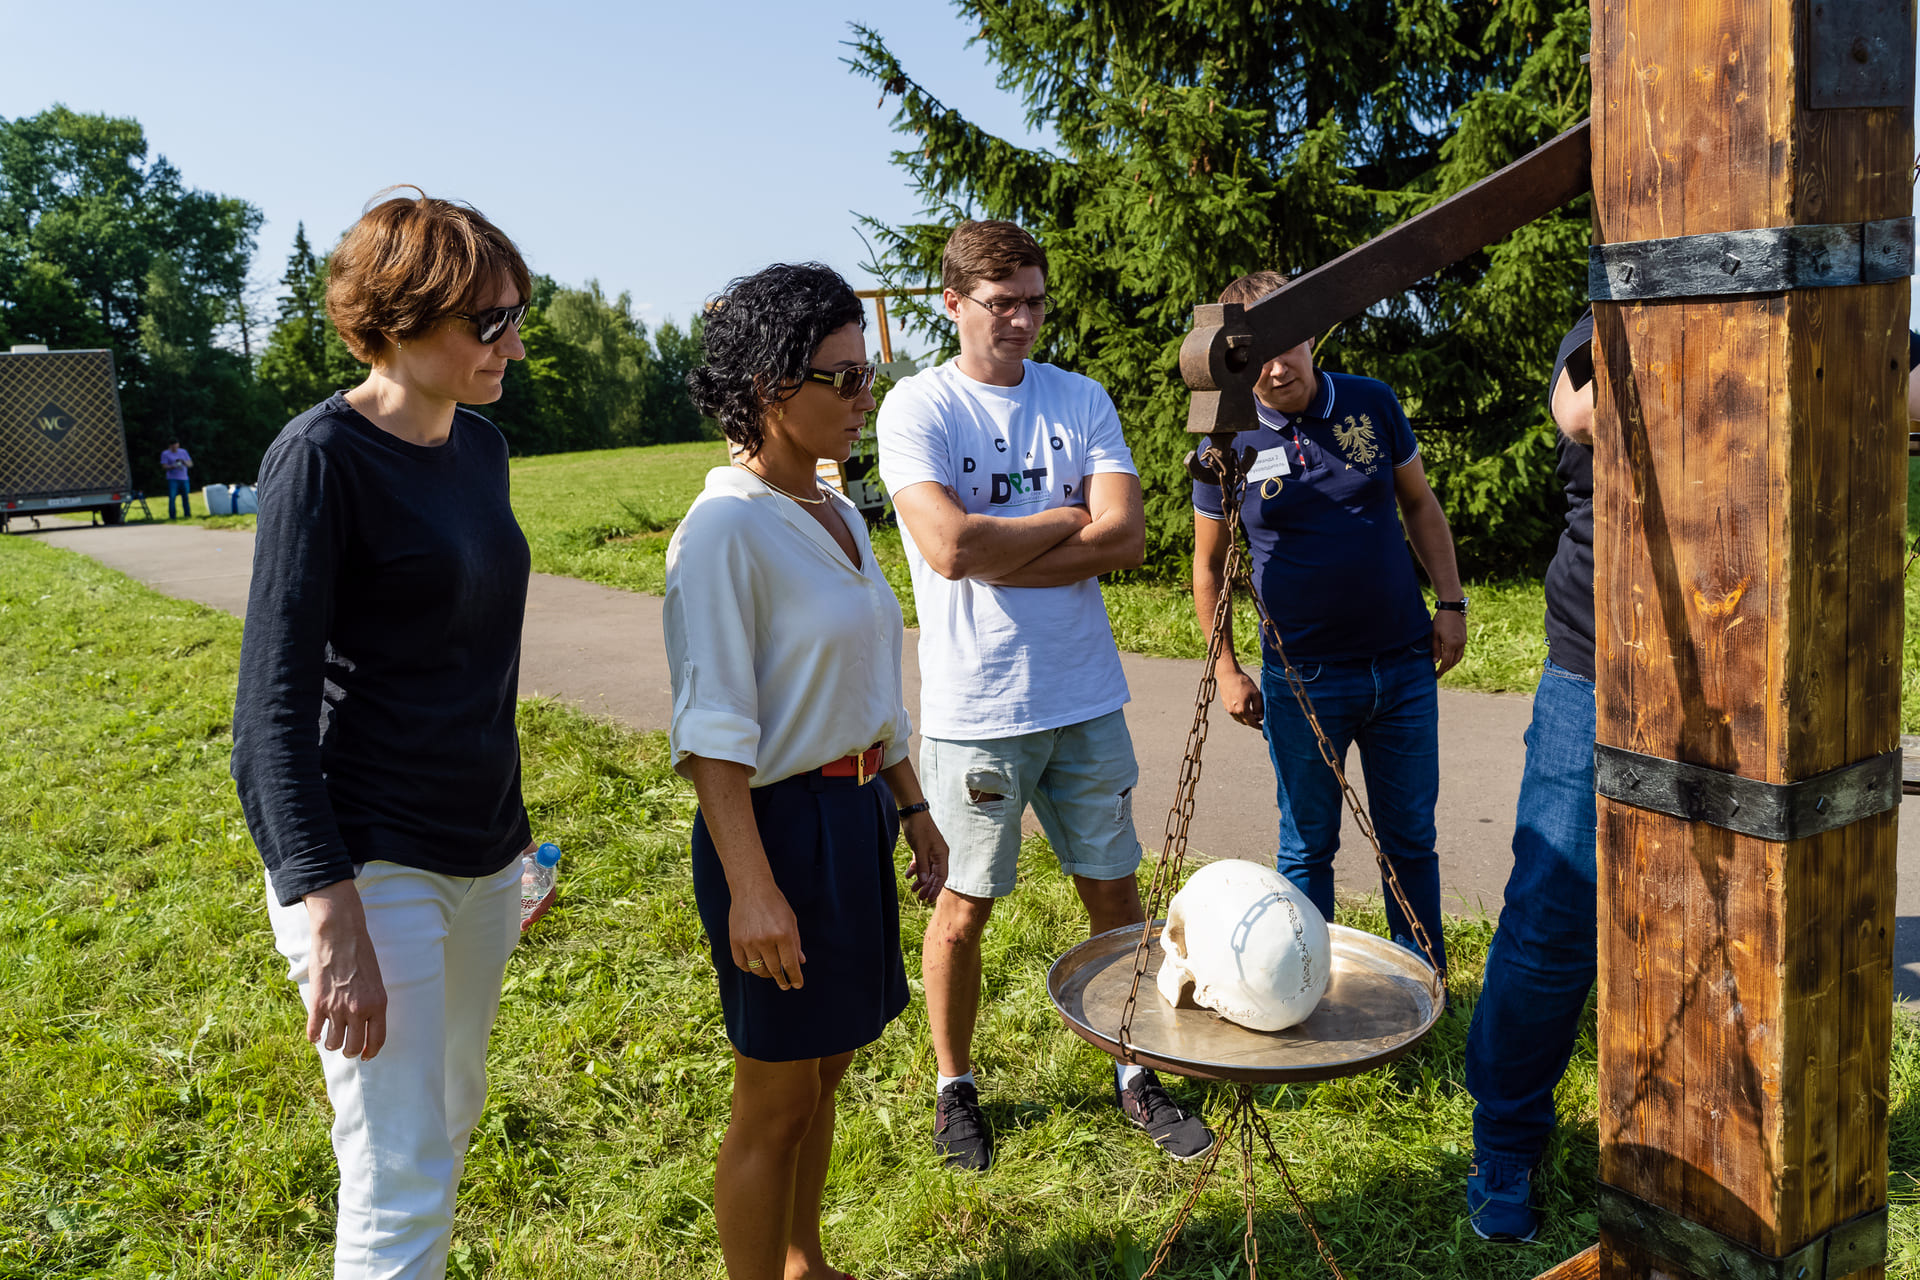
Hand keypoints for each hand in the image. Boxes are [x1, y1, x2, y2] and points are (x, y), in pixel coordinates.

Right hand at [302, 881, 387, 1059]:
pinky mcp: (318, 1004)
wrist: (341, 936)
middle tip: (346, 1048)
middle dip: (350, 1051)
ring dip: (332, 1044)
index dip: (370, 1052)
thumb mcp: (376, 981)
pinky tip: (316, 1033)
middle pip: (353, 1046)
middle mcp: (359, 1010)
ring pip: (333, 1043)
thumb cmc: (361, 955)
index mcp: (378, 1004)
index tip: (365, 1055)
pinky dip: (314, 1036)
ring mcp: (337, 1009)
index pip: (377, 1040)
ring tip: (331, 1038)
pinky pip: (314, 1032)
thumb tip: (365, 1024)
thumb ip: (372, 1003)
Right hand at [730, 884, 805, 989]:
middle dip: (782, 979)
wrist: (751, 888)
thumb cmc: (775, 903)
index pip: (790, 964)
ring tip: (771, 973)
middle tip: (785, 984)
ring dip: (766, 974)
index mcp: (783, 934)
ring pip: (758, 969)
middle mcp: (766, 940)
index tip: (797, 985)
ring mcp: (748, 941)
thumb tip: (800, 962)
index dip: (795, 977)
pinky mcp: (735, 941)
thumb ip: (796, 942)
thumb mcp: (791, 920)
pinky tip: (755, 967)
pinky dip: (749, 968)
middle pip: (774, 969)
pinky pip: (742, 963)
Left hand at [901, 811, 948, 903]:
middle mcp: (938, 854)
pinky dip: (916, 869)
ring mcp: (931, 851)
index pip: (941, 876)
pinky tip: (909, 875)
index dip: (935, 888)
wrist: (912, 812)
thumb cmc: (918, 828)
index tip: (929, 899)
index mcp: (941, 854)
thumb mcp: (919, 848)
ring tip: (913, 889)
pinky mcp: (923, 848)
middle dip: (928, 886)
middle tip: (920, 897)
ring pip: (927, 870)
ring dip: (921, 880)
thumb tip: (923, 881)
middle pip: (935, 875)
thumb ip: (922, 865)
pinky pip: (921, 863)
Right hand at [1217, 665, 1263, 728]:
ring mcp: (1228, 709)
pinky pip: (1234, 715)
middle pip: (1245, 722)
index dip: (1258, 726)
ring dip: (1246, 719)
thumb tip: (1260, 716)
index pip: (1252, 722)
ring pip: (1239, 719)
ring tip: (1253, 712)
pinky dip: (1240, 715)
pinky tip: (1245, 708)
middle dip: (1253, 722)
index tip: (1263, 727)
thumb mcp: (1255, 693)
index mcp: (1242, 709)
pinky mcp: (1225, 706)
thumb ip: (1259, 706)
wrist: (1228, 674)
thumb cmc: (1242, 682)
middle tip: (1260, 717)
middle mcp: (1234, 712)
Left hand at [1432, 610, 1467, 676]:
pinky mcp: (1464, 639)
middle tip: (1439, 674)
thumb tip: (1435, 662)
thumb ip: (1435, 648)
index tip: (1436, 675)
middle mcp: (1459, 644)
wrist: (1453, 608)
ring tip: (1444, 668)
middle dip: (1446, 669)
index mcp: (1451, 644)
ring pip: (1458, 658)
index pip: (1446, 662)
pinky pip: (1461, 653)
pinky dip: (1455, 658)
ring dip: (1451, 664)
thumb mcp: (1434, 634)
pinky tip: (1450, 659)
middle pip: (1453, 662)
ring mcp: (1463, 642)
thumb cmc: (1441, 619)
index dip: (1441, 670)